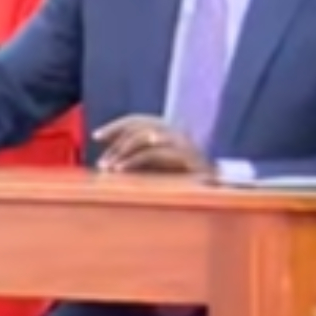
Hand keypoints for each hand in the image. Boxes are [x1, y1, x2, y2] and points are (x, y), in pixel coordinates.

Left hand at [93, 116, 208, 174]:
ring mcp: (184, 143)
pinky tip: (122, 170)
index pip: (139, 120)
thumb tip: (109, 161)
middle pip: (140, 126)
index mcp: (171, 131)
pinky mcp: (188, 157)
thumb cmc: (187, 185)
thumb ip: (140, 161)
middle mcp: (178, 132)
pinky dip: (135, 160)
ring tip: (109, 168)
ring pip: (145, 136)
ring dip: (123, 152)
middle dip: (117, 142)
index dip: (116, 126)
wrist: (220, 196)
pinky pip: (155, 153)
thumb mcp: (159, 170)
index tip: (96, 136)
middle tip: (101, 164)